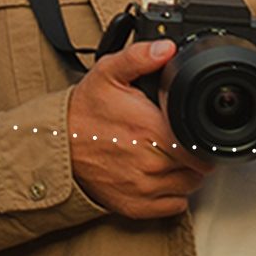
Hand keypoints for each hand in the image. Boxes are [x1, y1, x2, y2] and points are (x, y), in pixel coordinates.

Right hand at [67, 39, 214, 218]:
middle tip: (177, 139)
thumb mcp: (108, 73)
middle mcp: (150, 162)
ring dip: (187, 173)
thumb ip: (139, 57)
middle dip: (194, 152)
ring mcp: (143, 188)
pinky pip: (175, 207)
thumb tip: (165, 48)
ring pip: (190, 186)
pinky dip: (174, 195)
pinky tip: (161, 177)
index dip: (200, 135)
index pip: (199, 143)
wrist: (56, 145)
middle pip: (199, 165)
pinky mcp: (135, 207)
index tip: (189, 127)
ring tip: (169, 156)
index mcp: (151, 130)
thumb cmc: (83, 111)